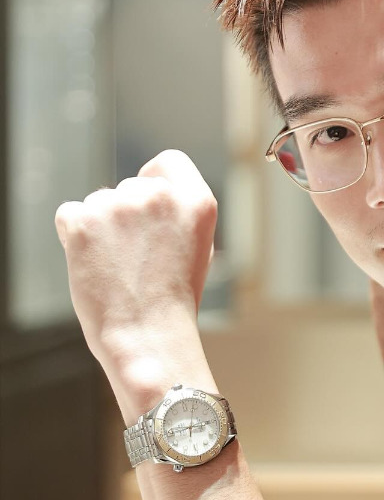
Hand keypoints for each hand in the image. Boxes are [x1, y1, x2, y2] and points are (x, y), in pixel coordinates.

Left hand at [55, 150, 216, 397]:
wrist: (148, 337)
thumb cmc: (173, 301)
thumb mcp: (197, 247)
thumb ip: (177, 212)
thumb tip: (144, 193)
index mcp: (197, 201)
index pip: (169, 162)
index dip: (157, 181)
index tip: (150, 207)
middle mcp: (159, 195)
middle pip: (129, 186)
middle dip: (126, 215)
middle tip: (136, 260)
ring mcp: (118, 205)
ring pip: (98, 202)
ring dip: (101, 229)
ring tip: (118, 269)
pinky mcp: (81, 220)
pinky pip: (70, 214)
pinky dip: (75, 237)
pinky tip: (95, 265)